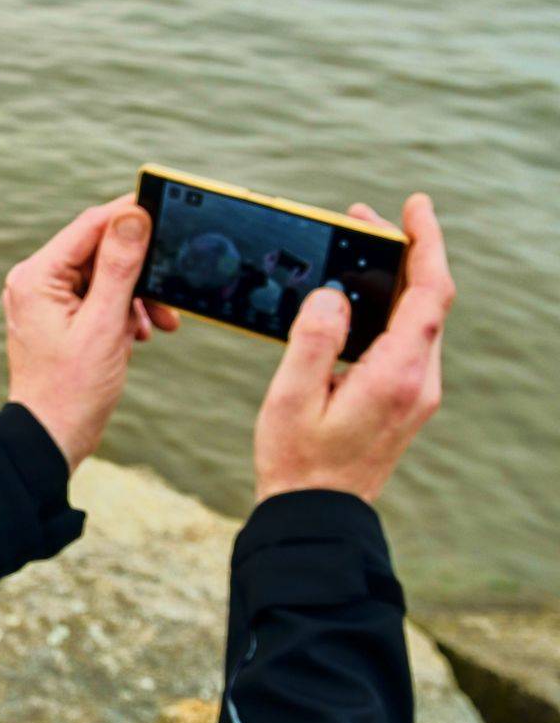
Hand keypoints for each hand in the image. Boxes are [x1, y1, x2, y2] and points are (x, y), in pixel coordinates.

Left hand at [4, 200, 178, 468]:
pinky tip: (138, 335)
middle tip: (168, 292)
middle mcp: (35, 281)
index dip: (130, 216)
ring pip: (105, 276)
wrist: (51, 437)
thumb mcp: (104, 325)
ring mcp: (46, 299)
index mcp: (37, 276)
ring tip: (155, 325)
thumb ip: (120, 267)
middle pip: (99, 251)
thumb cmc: (72, 389)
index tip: (168, 211)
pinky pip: (99, 298)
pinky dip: (123, 312)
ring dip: (136, 297)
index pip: (89, 226)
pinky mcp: (60, 316)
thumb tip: (133, 216)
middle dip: (138, 272)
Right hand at [254, 195, 453, 501]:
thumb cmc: (298, 462)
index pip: (430, 293)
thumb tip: (331, 294)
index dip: (427, 242)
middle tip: (361, 220)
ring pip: (419, 319)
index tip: (414, 206)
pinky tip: (355, 302)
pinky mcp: (405, 400)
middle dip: (402, 252)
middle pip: (428, 299)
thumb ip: (312, 339)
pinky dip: (388, 309)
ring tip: (354, 253)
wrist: (317, 516)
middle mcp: (419, 381)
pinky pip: (407, 340)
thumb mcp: (292, 397)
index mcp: (397, 374)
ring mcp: (416, 392)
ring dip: (394, 280)